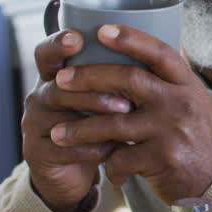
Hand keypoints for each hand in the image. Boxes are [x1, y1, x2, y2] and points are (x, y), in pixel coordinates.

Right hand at [22, 31, 132, 211]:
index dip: (59, 43)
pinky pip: (63, 148)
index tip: (78, 38)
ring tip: (125, 114)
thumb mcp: (109, 98)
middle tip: (124, 92)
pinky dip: (91, 148)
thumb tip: (176, 49)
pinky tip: (112, 150)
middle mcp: (42, 94)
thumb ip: (127, 75)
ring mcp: (35, 123)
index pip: (49, 53)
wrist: (74, 172)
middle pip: (59, 82)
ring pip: (63, 114)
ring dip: (96, 112)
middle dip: (93, 84)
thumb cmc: (99, 126)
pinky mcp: (37, 152)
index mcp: (58, 75)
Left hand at [46, 25, 211, 202]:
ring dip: (81, 129)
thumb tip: (150, 40)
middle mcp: (181, 102)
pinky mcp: (162, 158)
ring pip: (114, 123)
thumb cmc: (198, 137)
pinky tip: (104, 168)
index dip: (131, 39)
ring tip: (58, 133)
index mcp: (187, 84)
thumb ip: (172, 77)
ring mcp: (171, 130)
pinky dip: (108, 164)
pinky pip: (120, 158)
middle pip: (129, 79)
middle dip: (88, 77)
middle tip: (60, 79)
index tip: (101, 30)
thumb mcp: (194, 101)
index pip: (159, 52)